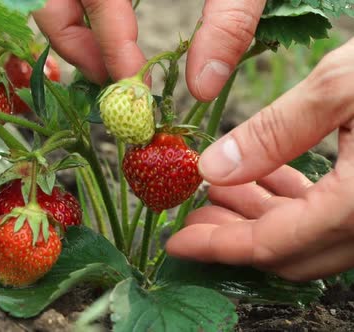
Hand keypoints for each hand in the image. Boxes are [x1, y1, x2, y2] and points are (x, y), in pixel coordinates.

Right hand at [33, 0, 265, 100]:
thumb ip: (229, 19)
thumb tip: (205, 85)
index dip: (110, 47)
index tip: (135, 84)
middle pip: (50, 4)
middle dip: (78, 48)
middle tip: (115, 80)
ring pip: (51, 0)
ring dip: (76, 36)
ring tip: (113, 63)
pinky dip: (81, 16)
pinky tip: (111, 33)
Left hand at [165, 38, 353, 280]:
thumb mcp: (342, 87)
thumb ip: (274, 133)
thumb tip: (213, 170)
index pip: (271, 244)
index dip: (217, 246)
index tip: (176, 242)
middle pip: (286, 251)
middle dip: (230, 236)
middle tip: (190, 215)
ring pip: (307, 238)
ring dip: (257, 219)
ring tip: (216, 193)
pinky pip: (330, 219)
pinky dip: (289, 204)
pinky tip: (264, 178)